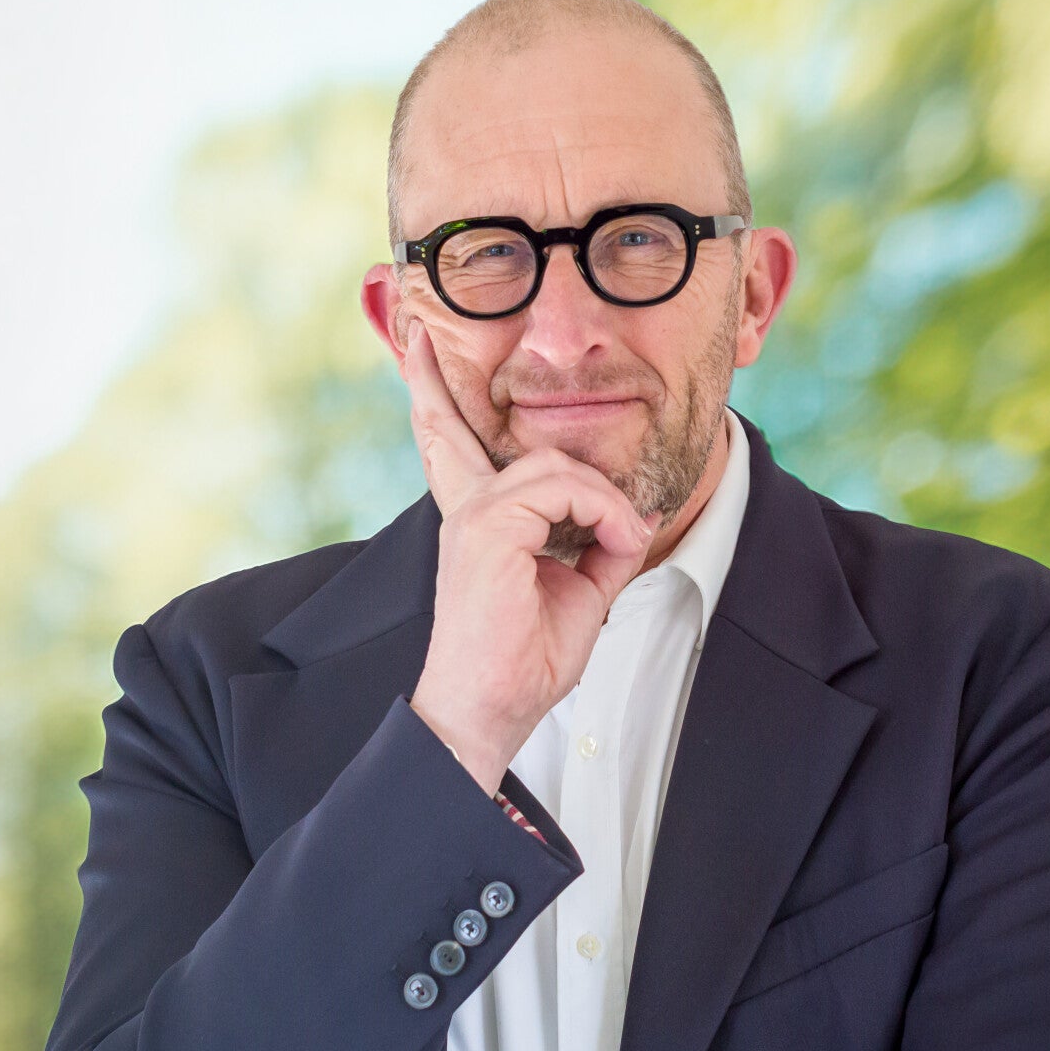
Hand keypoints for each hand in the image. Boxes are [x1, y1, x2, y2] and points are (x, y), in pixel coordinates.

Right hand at [399, 319, 662, 794]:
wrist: (487, 711)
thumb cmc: (522, 666)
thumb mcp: (576, 595)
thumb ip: (598, 548)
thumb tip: (632, 518)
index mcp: (477, 526)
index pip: (453, 454)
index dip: (434, 404)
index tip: (419, 358)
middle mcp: (466, 513)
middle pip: (448, 432)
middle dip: (432, 385)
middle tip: (417, 339)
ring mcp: (472, 518)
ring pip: (551, 464)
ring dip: (603, 498)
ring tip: (623, 538)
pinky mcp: (487, 529)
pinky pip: (564, 489)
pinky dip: (604, 512)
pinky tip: (617, 542)